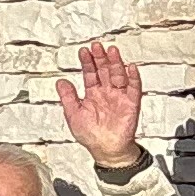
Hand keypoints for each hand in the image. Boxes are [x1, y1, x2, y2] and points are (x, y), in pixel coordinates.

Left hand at [56, 39, 144, 168]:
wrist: (106, 149)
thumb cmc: (91, 135)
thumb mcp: (73, 114)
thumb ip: (68, 97)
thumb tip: (60, 81)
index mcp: (93, 95)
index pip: (90, 74)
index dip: (87, 62)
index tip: (83, 51)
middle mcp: (106, 93)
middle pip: (104, 71)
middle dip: (101, 58)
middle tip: (97, 46)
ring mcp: (119, 97)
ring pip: (118, 76)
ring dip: (116, 63)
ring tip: (111, 51)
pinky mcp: (131, 104)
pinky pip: (134, 89)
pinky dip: (133, 78)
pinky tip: (130, 67)